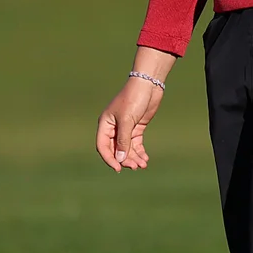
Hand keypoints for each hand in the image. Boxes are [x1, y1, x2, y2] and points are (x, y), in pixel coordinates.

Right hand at [96, 49, 173, 171]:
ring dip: (133, 158)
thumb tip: (119, 159)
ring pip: (126, 148)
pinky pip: (135, 144)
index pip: (103, 146)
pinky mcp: (136, 127)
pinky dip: (139, 152)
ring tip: (142, 165)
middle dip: (125, 159)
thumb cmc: (134, 99)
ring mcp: (125, 128)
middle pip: (116, 149)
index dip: (109, 158)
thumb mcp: (127, 120)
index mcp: (105, 124)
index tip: (119, 168)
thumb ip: (123, 140)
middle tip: (135, 166)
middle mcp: (113, 128)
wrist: (148, 85)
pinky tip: (145, 159)